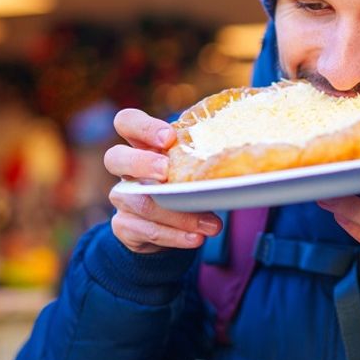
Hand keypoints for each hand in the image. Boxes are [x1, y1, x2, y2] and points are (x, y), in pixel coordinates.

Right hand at [104, 108, 221, 253]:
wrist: (169, 229)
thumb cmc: (184, 186)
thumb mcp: (192, 167)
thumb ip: (203, 158)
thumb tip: (244, 156)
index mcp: (142, 145)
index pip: (126, 121)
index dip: (143, 126)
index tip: (169, 138)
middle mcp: (126, 169)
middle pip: (114, 156)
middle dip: (141, 162)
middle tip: (167, 171)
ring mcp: (122, 198)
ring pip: (138, 201)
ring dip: (176, 213)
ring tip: (211, 223)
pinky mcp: (124, 227)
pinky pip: (143, 230)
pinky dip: (173, 235)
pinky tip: (195, 238)